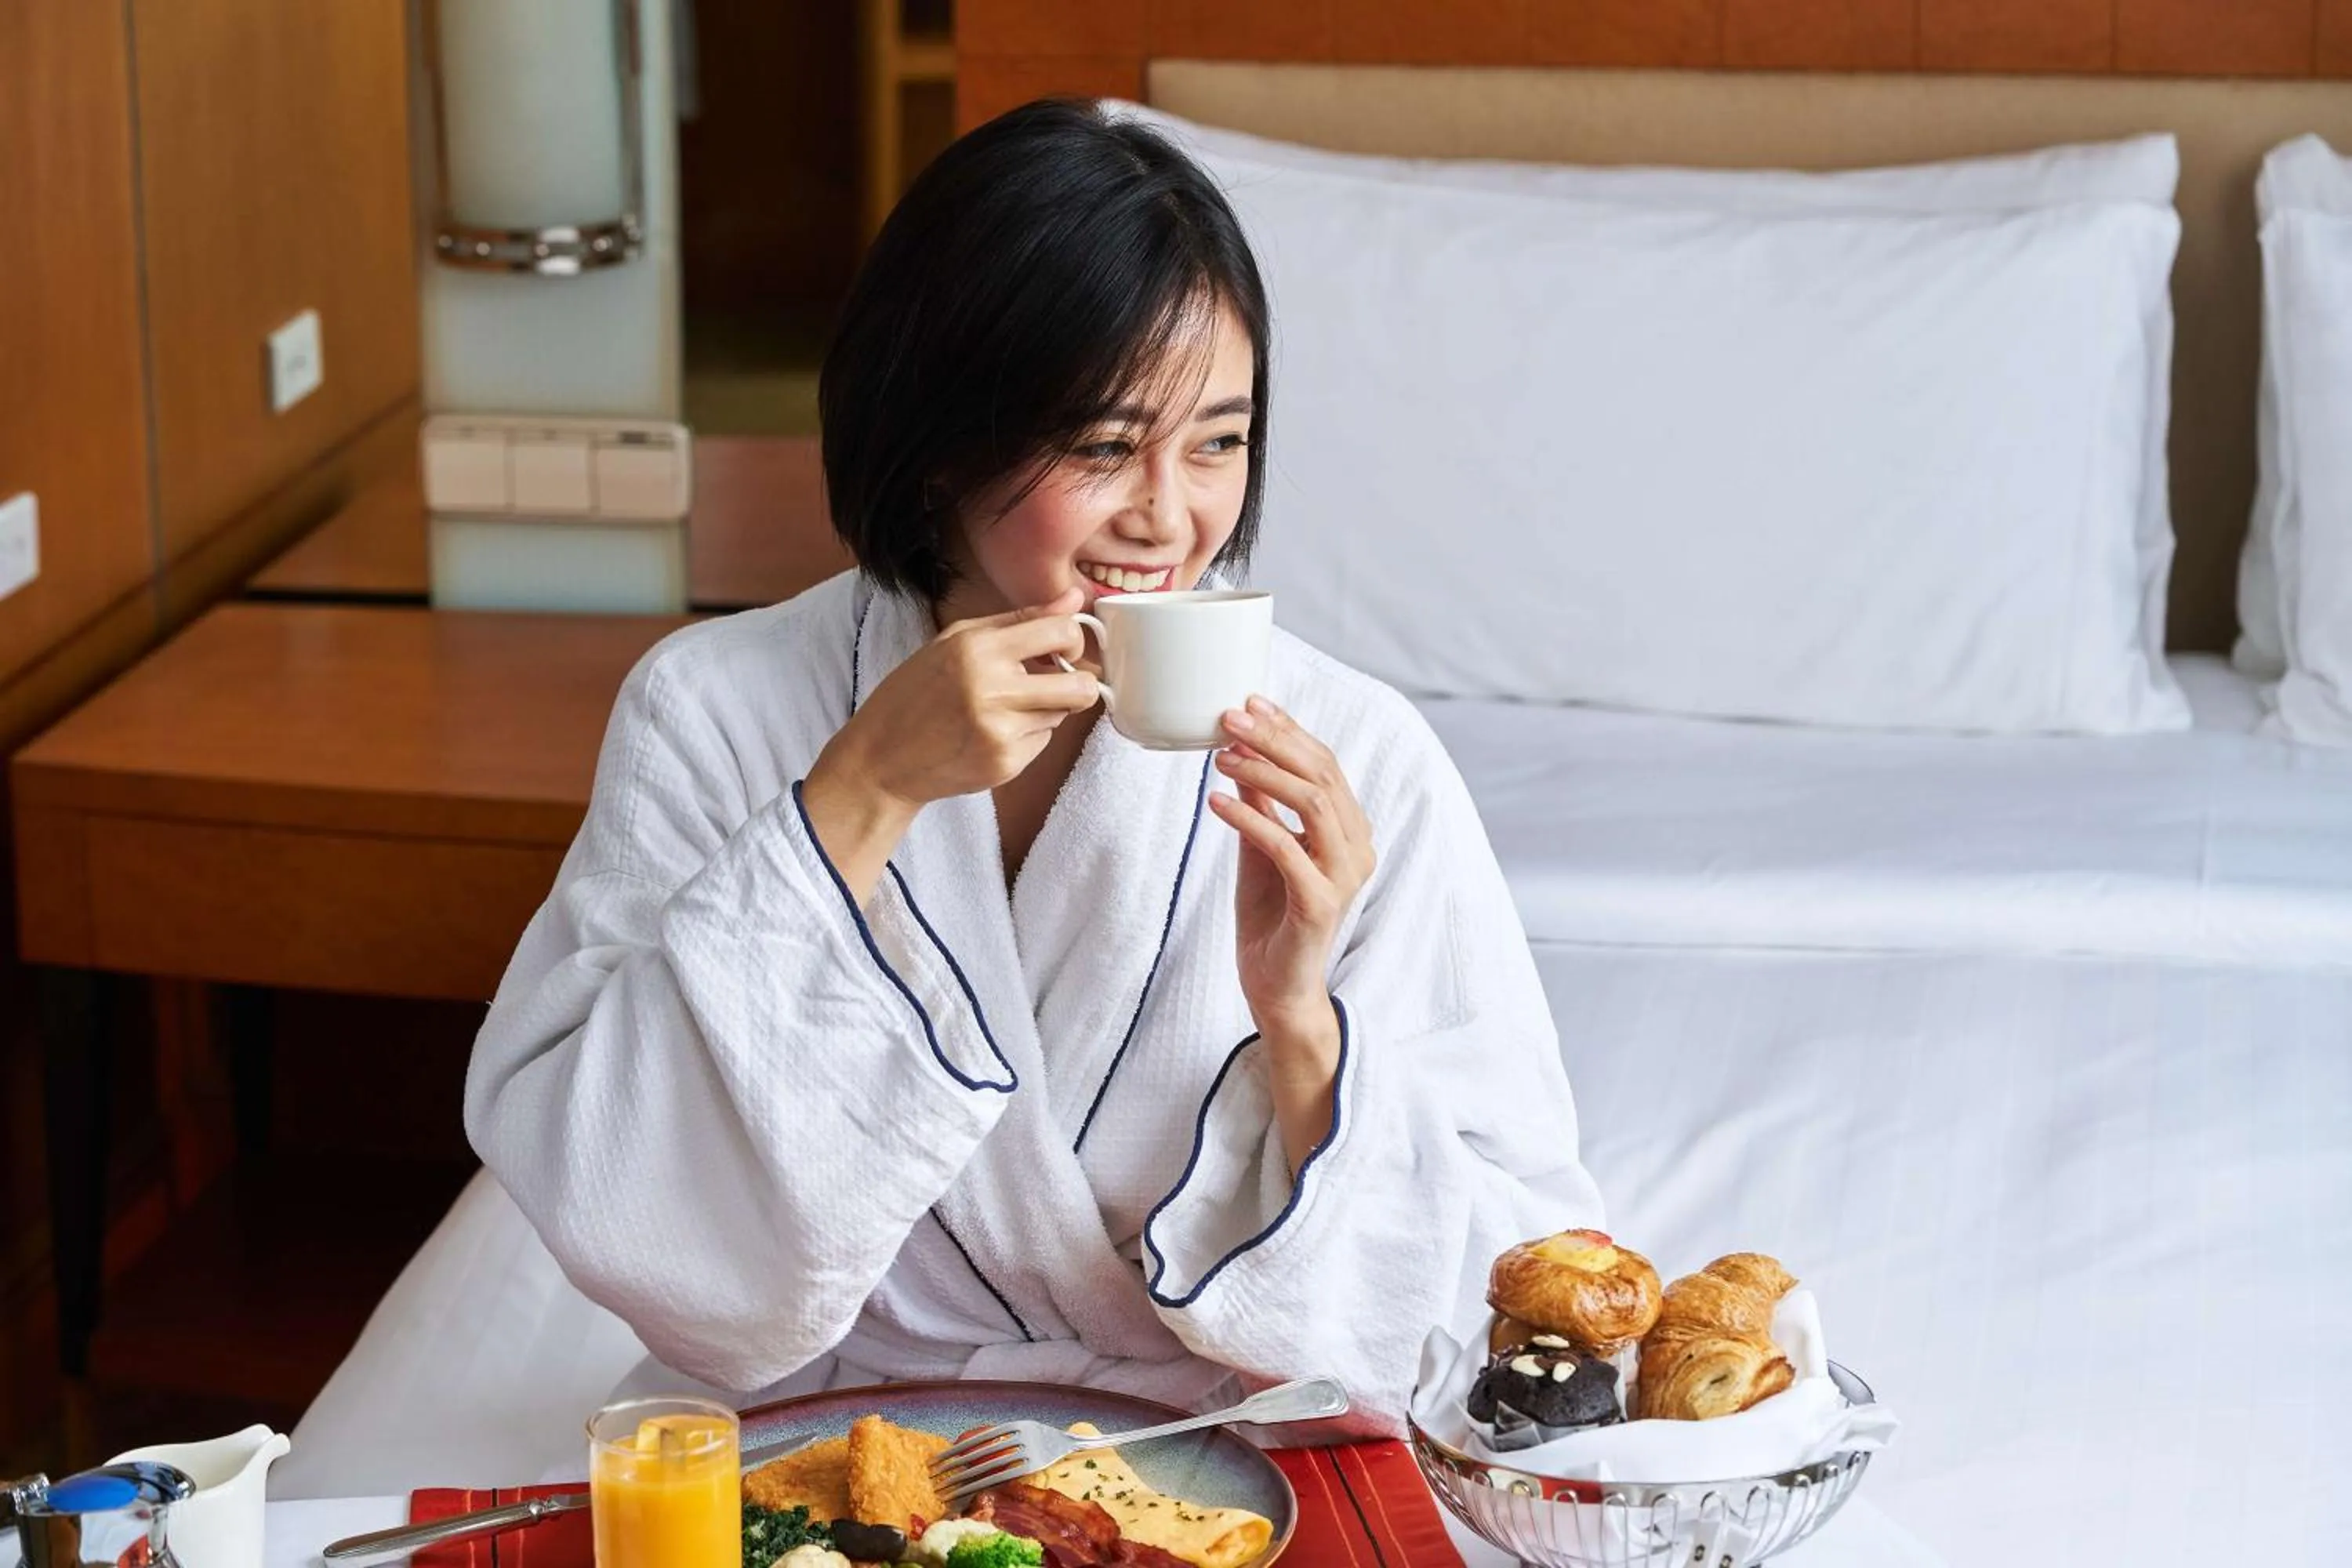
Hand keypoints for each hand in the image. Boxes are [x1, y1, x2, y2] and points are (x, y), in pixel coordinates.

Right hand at [802, 589, 1097, 899]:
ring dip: (1045, 710)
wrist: (881, 758)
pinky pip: (1042, 743)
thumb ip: (1020, 620)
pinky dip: (1026, 737)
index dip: (1074, 641)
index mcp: (978, 648)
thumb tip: (1074, 598)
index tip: (1063, 649)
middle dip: (1080, 685)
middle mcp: (992, 689)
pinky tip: (991, 734)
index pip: (1062, 633)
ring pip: (1062, 715)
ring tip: (1003, 709)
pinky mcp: (1005, 764)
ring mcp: (1001, 731)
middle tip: (1057, 683)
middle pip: (1081, 686)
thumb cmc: (915, 693)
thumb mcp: (956, 641)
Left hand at [1209, 697, 1375, 1165]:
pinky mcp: (1321, 904)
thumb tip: (1242, 752)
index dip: (1289, 729)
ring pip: (1312, 804)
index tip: (1249, 701)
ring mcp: (1344, 877)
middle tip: (1230, 715)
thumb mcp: (1262, 849)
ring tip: (1221, 755)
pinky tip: (1216, 801)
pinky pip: (1286, 848)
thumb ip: (1264, 806)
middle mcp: (1357, 848)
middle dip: (1275, 739)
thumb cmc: (1271, 920)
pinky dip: (1250, 819)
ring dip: (1264, 772)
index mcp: (1350, 831)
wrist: (1276, 990)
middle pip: (1322, 775)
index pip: (1325, 764)